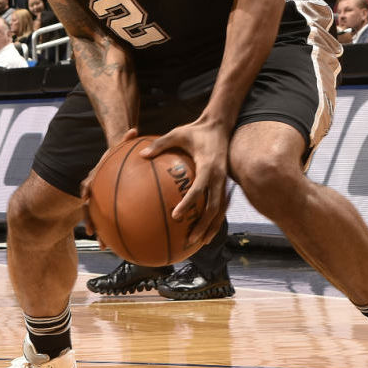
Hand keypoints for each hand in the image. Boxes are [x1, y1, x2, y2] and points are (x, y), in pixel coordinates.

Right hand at [80, 127, 137, 245]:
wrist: (114, 158)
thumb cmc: (119, 152)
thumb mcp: (120, 145)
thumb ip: (125, 139)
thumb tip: (134, 129)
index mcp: (96, 176)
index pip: (87, 185)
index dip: (86, 192)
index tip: (85, 199)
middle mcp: (95, 189)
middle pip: (88, 207)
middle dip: (90, 220)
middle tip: (94, 234)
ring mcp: (100, 198)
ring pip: (97, 217)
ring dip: (100, 231)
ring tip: (105, 246)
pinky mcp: (109, 205)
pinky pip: (111, 218)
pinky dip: (115, 230)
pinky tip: (124, 243)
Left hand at [140, 117, 229, 247]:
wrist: (220, 125)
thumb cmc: (196, 130)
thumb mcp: (177, 133)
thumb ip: (160, 144)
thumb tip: (141, 155)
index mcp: (208, 165)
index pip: (199, 189)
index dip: (189, 204)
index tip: (176, 216)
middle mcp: (219, 176)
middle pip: (214, 207)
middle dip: (204, 225)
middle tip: (190, 239)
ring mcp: (225, 181)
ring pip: (221, 210)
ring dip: (212, 227)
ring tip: (201, 243)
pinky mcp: (226, 183)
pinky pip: (221, 204)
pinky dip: (215, 219)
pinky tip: (206, 229)